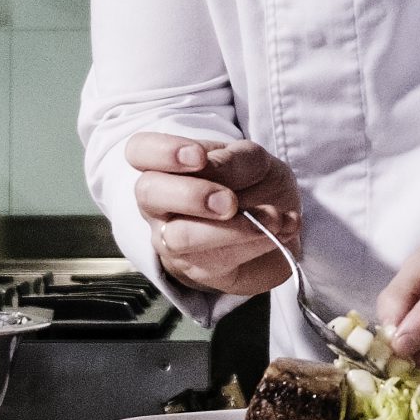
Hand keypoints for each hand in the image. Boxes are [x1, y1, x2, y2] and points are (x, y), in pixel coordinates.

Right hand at [125, 134, 301, 296]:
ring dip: (230, 229)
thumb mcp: (253, 159)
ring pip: (180, 237)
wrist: (274, 222)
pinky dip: (254, 244)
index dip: (162, 152)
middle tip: (229, 201)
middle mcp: (159, 203)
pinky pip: (217, 260)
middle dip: (191, 196)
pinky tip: (279, 231)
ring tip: (271, 218)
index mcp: (166, 165)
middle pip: (148, 193)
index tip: (199, 156)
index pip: (140, 150)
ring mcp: (171, 239)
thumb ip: (233, 159)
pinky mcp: (197, 269)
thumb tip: (214, 167)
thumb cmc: (253, 181)